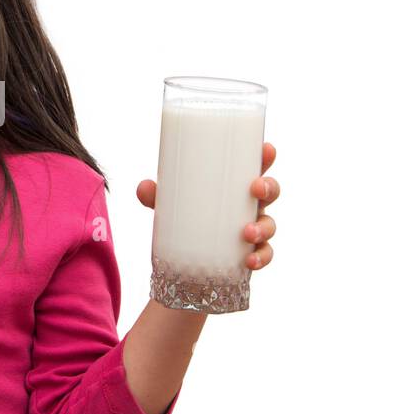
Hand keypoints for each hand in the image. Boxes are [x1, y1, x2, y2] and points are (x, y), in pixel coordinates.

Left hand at [136, 142, 279, 270]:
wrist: (184, 265)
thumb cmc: (184, 220)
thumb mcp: (168, 206)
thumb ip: (155, 196)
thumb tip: (143, 186)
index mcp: (234, 187)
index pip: (255, 166)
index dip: (266, 156)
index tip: (267, 148)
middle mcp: (248, 206)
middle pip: (270, 192)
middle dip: (269, 187)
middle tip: (255, 187)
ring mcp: (253, 230)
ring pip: (269, 224)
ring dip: (263, 227)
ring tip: (246, 233)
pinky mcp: (250, 254)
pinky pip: (264, 255)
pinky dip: (261, 258)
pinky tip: (249, 261)